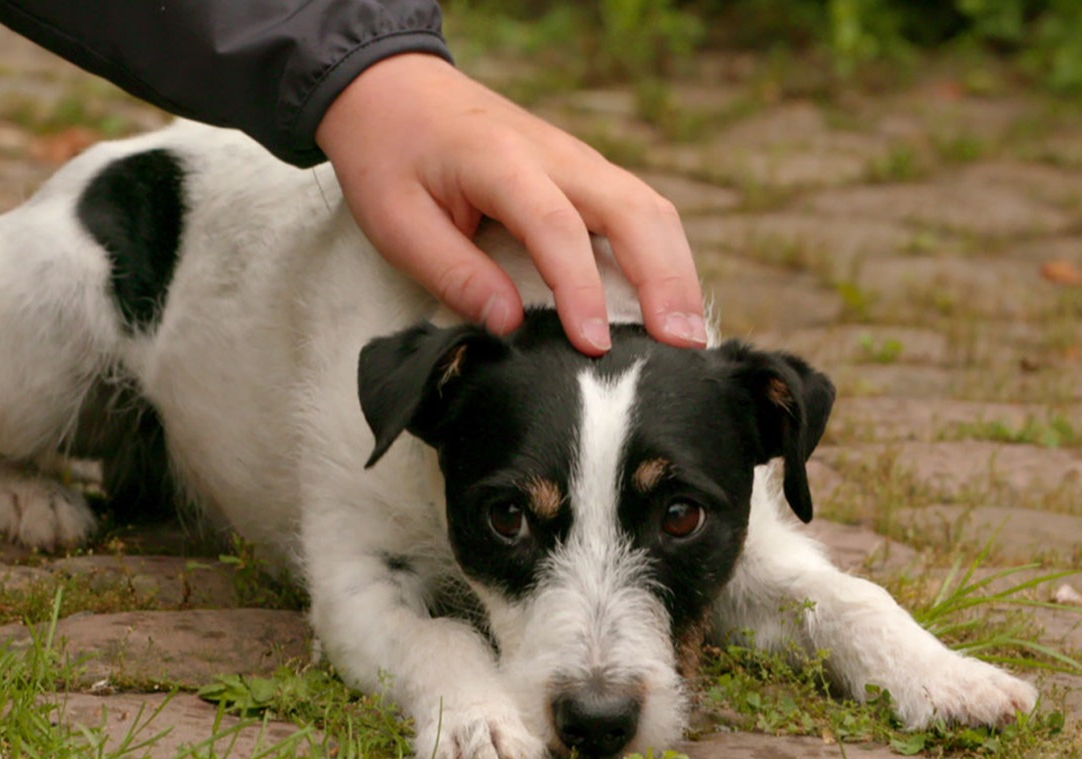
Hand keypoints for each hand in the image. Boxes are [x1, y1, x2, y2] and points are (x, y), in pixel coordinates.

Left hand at [315, 53, 704, 355]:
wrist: (396, 89)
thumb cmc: (390, 155)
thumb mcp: (395, 220)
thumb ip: (452, 272)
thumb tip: (509, 325)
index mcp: (501, 162)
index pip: (556, 227)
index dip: (580, 290)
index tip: (594, 345)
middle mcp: (556, 155)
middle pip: (633, 211)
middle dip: (664, 281)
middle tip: (681, 346)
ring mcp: (579, 160)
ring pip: (651, 209)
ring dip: (678, 271)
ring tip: (691, 336)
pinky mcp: (587, 174)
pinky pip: (642, 212)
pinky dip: (666, 256)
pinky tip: (672, 302)